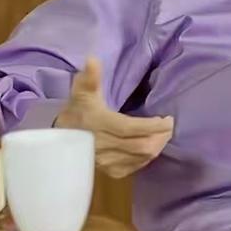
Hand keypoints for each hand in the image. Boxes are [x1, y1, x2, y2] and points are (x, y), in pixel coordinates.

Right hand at [55, 56, 173, 177]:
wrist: (61, 139)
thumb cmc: (77, 111)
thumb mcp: (81, 92)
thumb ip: (90, 77)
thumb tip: (93, 59)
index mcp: (99, 124)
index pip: (131, 128)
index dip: (152, 126)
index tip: (167, 119)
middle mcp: (103, 145)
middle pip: (141, 146)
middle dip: (160, 136)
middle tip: (169, 126)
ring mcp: (107, 161)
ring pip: (141, 158)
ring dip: (157, 146)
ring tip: (163, 135)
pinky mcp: (110, 171)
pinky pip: (135, 167)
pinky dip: (147, 157)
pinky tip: (151, 147)